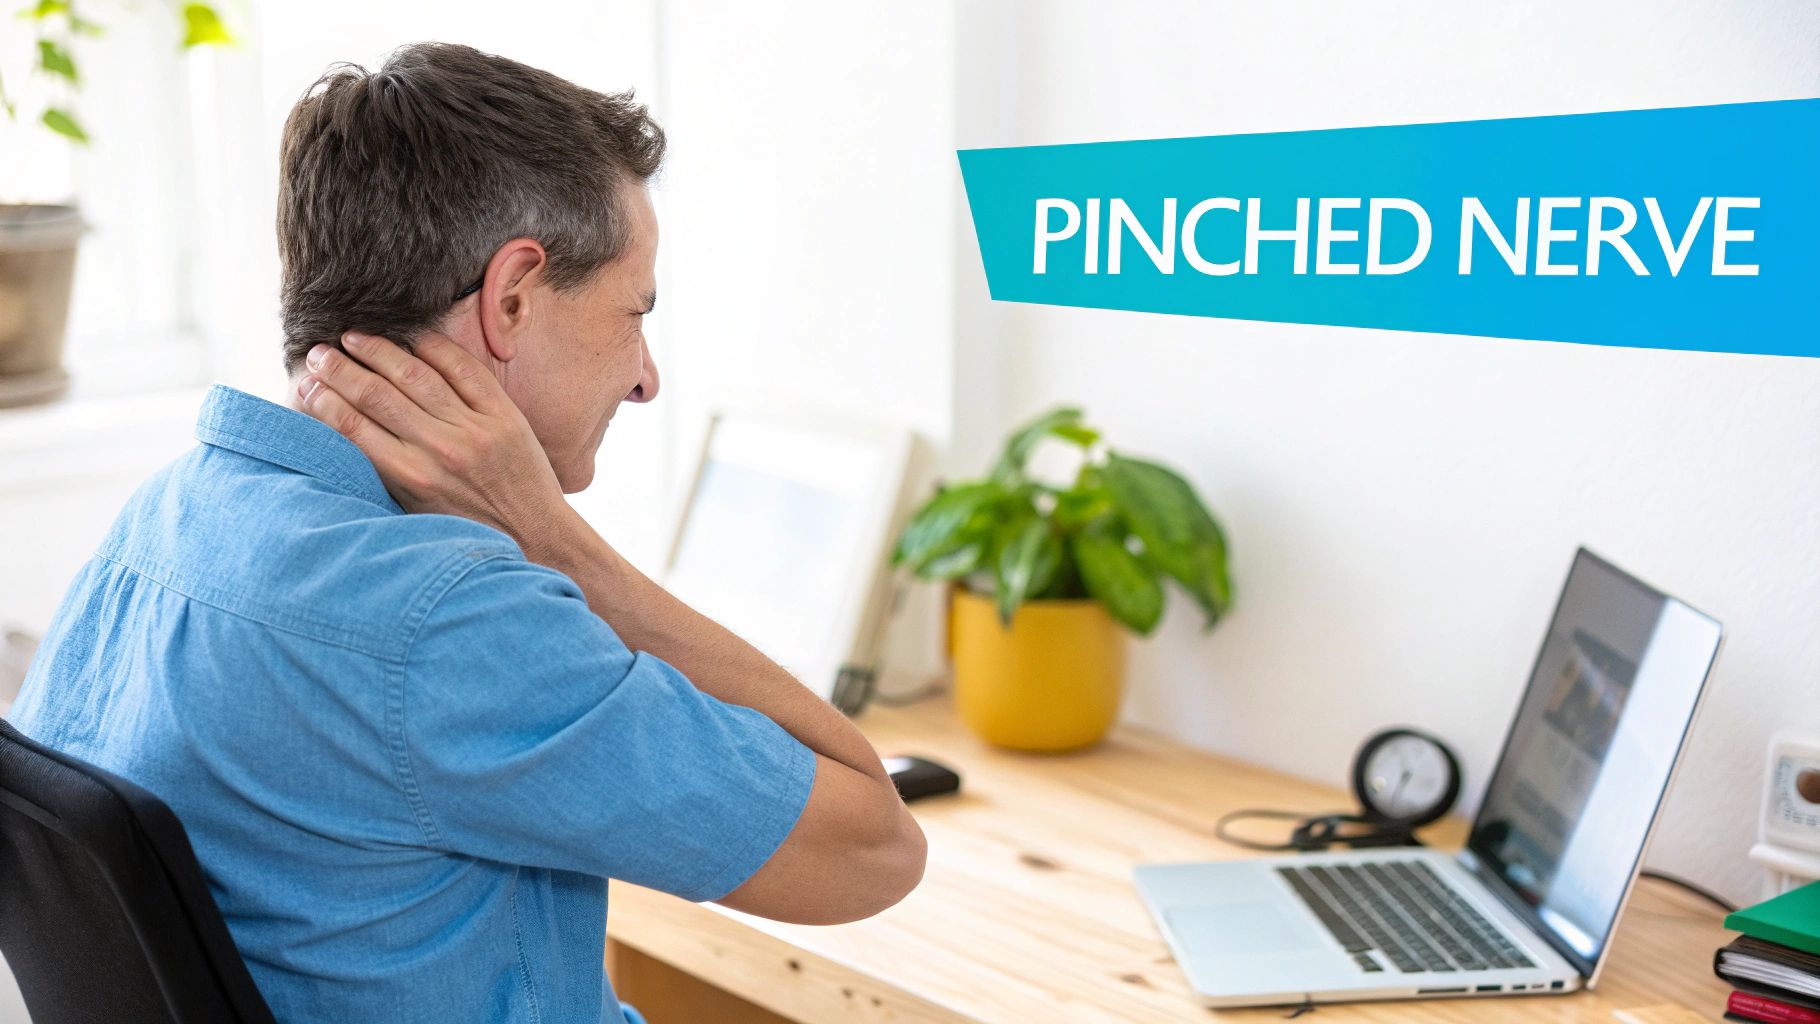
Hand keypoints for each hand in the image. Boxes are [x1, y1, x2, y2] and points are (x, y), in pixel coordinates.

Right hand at [296, 332, 567, 546]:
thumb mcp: (415, 511)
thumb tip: (338, 431)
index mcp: (410, 478)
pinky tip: (411, 335)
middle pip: (376, 395)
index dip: (322, 399)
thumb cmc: (467, 527)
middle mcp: (440, 451)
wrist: (536, 536)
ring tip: (352, 338)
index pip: (352, 427)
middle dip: (340, 369)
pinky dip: (435, 347)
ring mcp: (474, 429)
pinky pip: (464, 370)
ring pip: (415, 375)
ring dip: (378, 351)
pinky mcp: (504, 416)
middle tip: (316, 352)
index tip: (302, 382)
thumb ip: (381, 473)